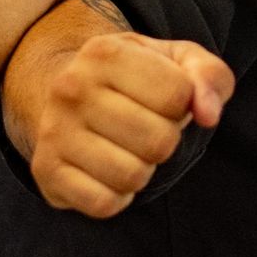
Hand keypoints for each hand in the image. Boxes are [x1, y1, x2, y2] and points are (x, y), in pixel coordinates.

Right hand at [15, 30, 232, 218]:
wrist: (65, 94)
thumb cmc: (135, 78)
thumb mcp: (175, 61)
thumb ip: (209, 76)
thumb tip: (208, 115)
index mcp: (104, 52)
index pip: (178, 95)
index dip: (184, 104)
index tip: (163, 100)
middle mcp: (71, 87)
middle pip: (159, 141)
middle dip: (166, 140)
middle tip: (147, 128)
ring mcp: (54, 130)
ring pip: (132, 176)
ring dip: (143, 170)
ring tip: (128, 150)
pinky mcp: (46, 170)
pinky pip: (104, 204)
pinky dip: (117, 197)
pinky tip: (107, 172)